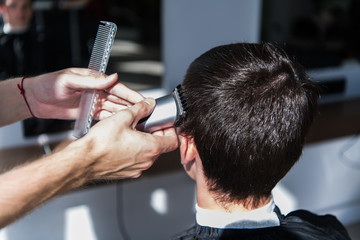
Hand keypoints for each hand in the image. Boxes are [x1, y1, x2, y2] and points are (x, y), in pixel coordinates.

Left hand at [25, 68, 143, 119]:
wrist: (34, 100)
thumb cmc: (48, 84)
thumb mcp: (70, 80)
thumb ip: (92, 81)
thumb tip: (112, 77)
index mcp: (95, 80)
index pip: (118, 87)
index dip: (132, 95)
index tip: (144, 100)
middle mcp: (97, 91)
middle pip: (120, 99)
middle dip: (133, 106)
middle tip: (147, 113)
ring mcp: (93, 102)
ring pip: (115, 109)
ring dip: (126, 114)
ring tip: (139, 121)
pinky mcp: (88, 113)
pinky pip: (105, 117)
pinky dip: (114, 121)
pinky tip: (123, 125)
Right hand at [77, 98, 178, 179]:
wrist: (83, 161)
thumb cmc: (100, 143)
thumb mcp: (123, 118)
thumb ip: (140, 109)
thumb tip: (149, 104)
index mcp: (150, 148)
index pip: (173, 141)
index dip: (170, 130)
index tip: (163, 123)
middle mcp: (146, 161)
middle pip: (160, 146)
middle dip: (155, 133)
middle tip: (144, 123)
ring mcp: (137, 169)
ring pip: (148, 154)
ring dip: (144, 142)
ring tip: (131, 132)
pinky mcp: (127, 173)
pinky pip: (136, 161)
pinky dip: (134, 151)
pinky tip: (122, 143)